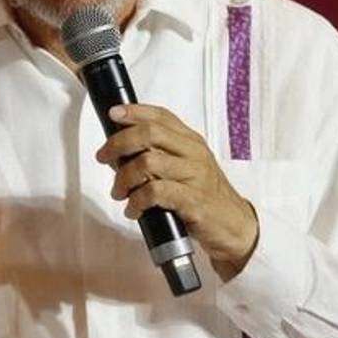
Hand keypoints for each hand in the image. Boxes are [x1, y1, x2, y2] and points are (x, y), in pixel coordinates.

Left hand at [95, 104, 258, 280]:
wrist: (234, 225)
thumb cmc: (202, 195)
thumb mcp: (185, 167)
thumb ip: (158, 155)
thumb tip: (118, 151)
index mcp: (190, 142)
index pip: (161, 116)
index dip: (134, 111)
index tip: (113, 114)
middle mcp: (193, 154)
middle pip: (150, 133)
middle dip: (119, 143)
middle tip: (104, 158)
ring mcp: (194, 176)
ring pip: (147, 162)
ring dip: (124, 178)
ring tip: (119, 192)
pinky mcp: (193, 201)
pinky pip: (155, 192)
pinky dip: (136, 201)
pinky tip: (133, 209)